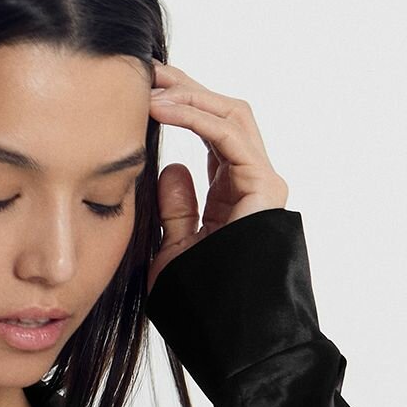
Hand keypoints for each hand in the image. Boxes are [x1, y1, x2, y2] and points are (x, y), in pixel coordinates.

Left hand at [144, 62, 289, 295]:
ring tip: (148, 84)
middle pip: (223, 114)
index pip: (210, 133)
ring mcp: (263, 183)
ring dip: (188, 94)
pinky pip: (229, 135)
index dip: (179, 107)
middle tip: (145, 70)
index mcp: (234, 192)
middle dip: (184, 87)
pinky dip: (194, 116)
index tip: (141, 93)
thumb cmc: (201, 303)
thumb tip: (170, 168)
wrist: (230, 336)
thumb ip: (176, 209)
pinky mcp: (265, 188)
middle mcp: (254, 181)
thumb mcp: (176, 249)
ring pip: (231, 115)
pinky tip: (160, 108)